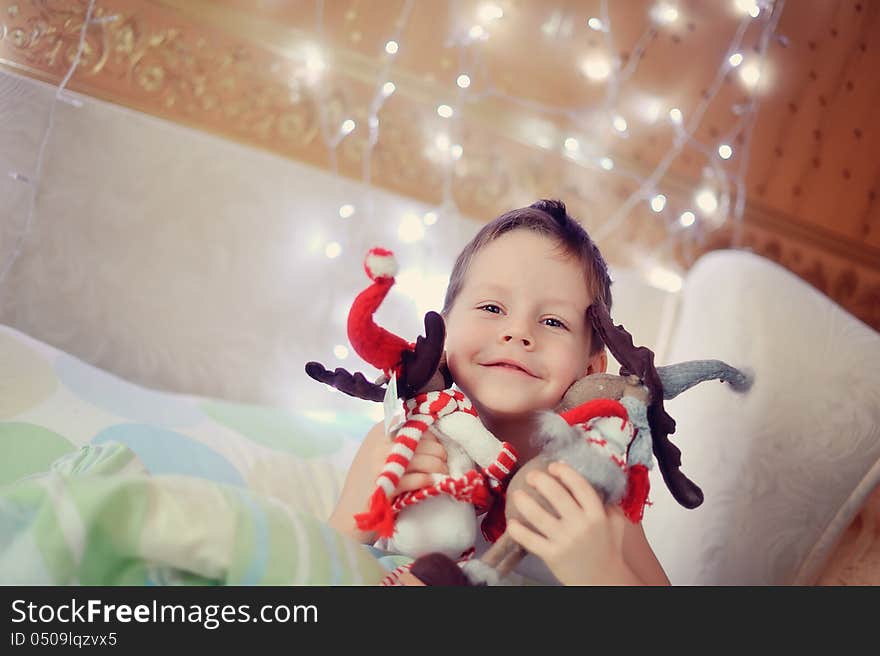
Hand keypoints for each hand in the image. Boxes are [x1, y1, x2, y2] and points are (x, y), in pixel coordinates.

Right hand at [328, 423, 446, 542]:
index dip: (431, 436)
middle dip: (439, 453)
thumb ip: (399, 443)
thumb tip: (433, 438)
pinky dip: (427, 481)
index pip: (415, 424)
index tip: (438, 447)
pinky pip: (416, 479)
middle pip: (423, 441)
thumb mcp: (379, 455)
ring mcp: (381, 463)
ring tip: (442, 474)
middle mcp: (379, 443)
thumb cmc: (368, 484)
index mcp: (378, 431)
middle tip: (444, 464)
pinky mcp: (386, 484)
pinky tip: (431, 484)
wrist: (348, 515)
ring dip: (438, 468)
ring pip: (423, 459)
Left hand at [506, 461, 635, 584]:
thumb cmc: (608, 549)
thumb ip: (607, 503)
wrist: (603, 581)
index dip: (565, 472)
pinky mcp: (552, 555)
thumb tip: (594, 480)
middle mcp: (581, 525)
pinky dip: (518, 531)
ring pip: (538, 516)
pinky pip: (530, 540)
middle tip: (531, 476)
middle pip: (556, 495)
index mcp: (597, 515)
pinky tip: (511, 523)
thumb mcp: (615, 523)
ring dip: (524, 502)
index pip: (580, 486)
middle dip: (540, 480)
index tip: (553, 466)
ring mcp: (565, 541)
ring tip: (517, 494)